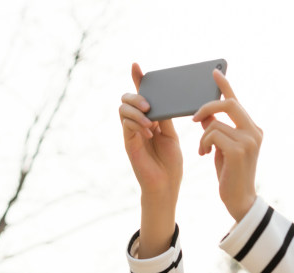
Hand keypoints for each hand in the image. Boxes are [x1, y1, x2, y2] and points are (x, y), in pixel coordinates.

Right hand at [119, 63, 182, 257]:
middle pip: (128, 98)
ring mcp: (131, 132)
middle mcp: (139, 123)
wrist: (166, 185)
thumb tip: (161, 99)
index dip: (138, 79)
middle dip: (136, 95)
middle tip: (149, 103)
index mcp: (152, 120)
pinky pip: (125, 123)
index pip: (143, 95)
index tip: (137, 66)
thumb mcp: (171, 135)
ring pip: (123, 108)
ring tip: (149, 119)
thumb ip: (164, 117)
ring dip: (136, 110)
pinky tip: (147, 130)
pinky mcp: (128, 142)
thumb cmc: (170, 163)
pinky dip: (136, 122)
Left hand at [193, 70, 260, 221]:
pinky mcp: (239, 150)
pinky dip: (203, 144)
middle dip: (207, 107)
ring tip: (203, 151)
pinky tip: (204, 155)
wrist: (239, 200)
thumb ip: (217, 128)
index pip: (237, 102)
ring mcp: (249, 140)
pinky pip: (212, 135)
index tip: (214, 72)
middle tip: (194, 118)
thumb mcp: (222, 148)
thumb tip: (204, 113)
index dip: (225, 86)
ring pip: (215, 124)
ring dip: (203, 137)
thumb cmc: (230, 174)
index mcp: (252, 129)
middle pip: (228, 104)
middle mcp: (254, 131)